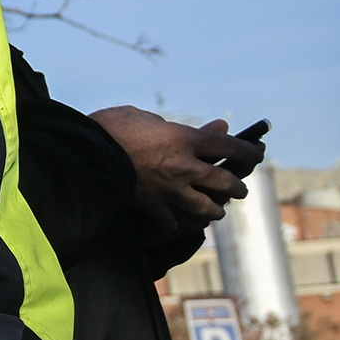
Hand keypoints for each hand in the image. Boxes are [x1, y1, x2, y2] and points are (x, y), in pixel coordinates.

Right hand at [90, 107, 260, 235]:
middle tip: (238, 187)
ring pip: (207, 206)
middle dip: (236, 185)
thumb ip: (166, 124)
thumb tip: (181, 130)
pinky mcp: (152, 206)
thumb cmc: (107, 128)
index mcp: (184, 138)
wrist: (83, 154)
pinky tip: (174, 223)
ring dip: (215, 208)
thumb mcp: (139, 116)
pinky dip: (173, 223)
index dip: (248, 150)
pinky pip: (170, 222)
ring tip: (216, 209)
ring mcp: (170, 189)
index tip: (256, 151)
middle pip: (225, 180)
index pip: (229, 146)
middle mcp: (185, 166)